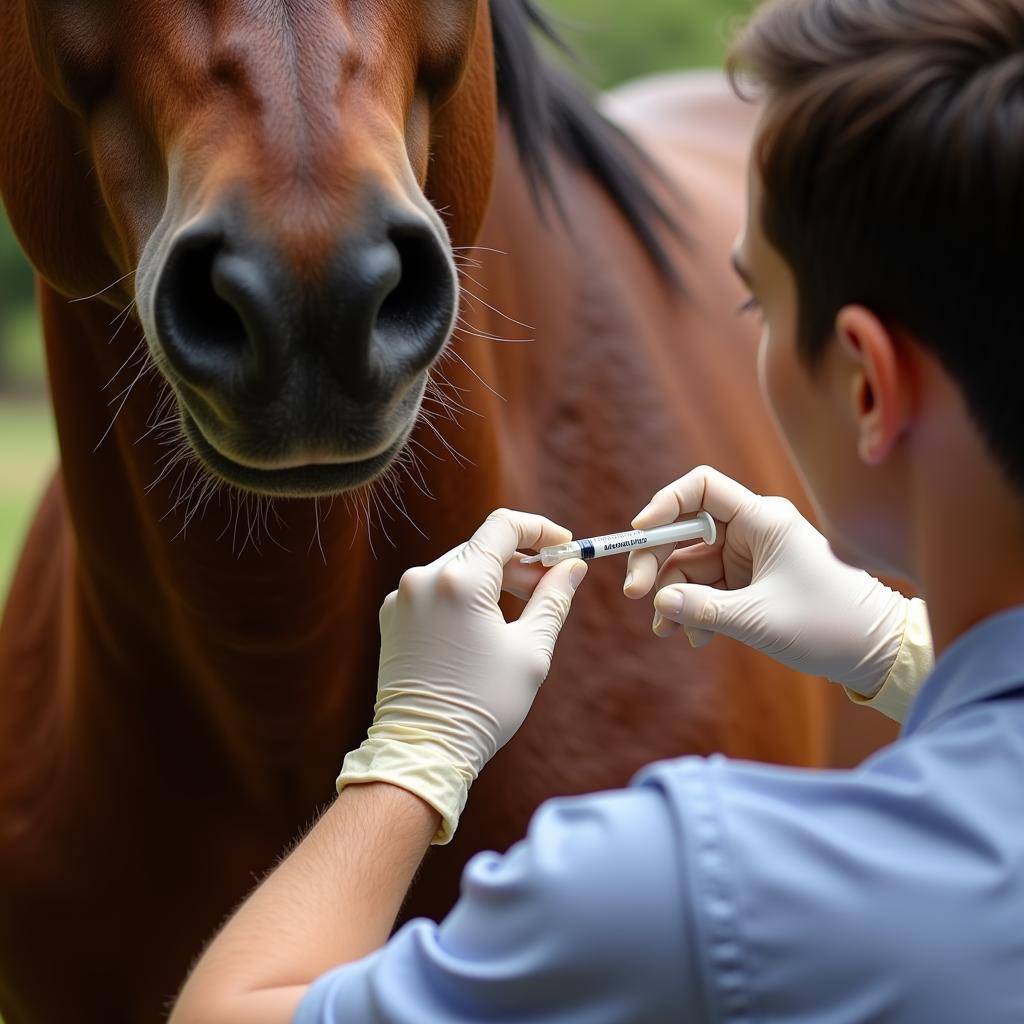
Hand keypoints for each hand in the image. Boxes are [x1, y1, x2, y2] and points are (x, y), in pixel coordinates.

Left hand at [337, 509, 587, 843]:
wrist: (423, 751)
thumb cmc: (481, 704)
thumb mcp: (531, 651)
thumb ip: (553, 599)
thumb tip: (572, 568)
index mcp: (460, 581)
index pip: (504, 526)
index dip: (540, 530)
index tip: (563, 546)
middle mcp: (424, 579)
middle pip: (482, 548)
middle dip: (521, 561)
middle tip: (552, 585)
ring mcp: (403, 597)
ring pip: (459, 568)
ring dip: (494, 579)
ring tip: (522, 610)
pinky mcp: (392, 617)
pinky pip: (437, 590)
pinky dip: (465, 596)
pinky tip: (485, 626)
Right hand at [623, 466, 910, 694]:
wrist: (875, 653)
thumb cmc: (829, 625)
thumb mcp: (759, 619)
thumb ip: (703, 609)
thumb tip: (659, 602)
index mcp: (762, 519)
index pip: (700, 488)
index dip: (664, 505)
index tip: (639, 535)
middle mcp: (752, 530)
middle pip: (684, 531)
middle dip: (657, 562)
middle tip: (635, 594)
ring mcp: (749, 558)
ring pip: (689, 566)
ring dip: (674, 598)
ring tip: (670, 631)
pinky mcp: (749, 584)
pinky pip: (705, 590)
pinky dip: (693, 611)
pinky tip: (694, 637)